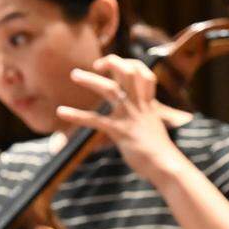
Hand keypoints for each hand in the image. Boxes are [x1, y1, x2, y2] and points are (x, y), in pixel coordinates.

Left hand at [56, 55, 186, 182]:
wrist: (166, 165)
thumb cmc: (159, 149)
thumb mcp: (153, 126)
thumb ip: (143, 116)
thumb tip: (135, 115)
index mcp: (147, 103)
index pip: (143, 73)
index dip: (130, 63)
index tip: (117, 65)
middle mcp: (138, 105)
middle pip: (127, 73)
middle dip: (112, 63)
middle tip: (96, 65)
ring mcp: (129, 117)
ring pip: (110, 90)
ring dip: (91, 80)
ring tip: (74, 74)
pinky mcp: (120, 131)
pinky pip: (95, 120)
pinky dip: (77, 115)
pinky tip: (61, 112)